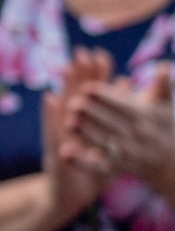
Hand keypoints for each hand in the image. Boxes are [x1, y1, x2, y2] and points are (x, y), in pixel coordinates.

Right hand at [41, 48, 114, 227]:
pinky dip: (50, 114)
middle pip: (75, 95)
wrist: (68, 196)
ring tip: (67, 67)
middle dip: (80, 74)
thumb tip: (125, 95)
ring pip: (63, 108)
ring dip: (64, 87)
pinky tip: (50, 98)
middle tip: (84, 52)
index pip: (91, 97)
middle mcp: (69, 126)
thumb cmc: (88, 170)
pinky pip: (53, 129)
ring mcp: (59, 137)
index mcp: (84, 125)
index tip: (101, 55)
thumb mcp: (106, 146)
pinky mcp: (54, 150)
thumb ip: (114, 123)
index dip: (96, 77)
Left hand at [70, 62, 174, 197]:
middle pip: (111, 122)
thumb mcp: (166, 105)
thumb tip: (165, 64)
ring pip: (103, 141)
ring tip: (68, 121)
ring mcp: (126, 151)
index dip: (104, 96)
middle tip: (72, 102)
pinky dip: (83, 160)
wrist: (169, 161)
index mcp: (144, 116)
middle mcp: (135, 134)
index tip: (86, 87)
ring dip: (85, 132)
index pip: (122, 104)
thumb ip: (164, 85)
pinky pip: (99, 164)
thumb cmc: (165, 126)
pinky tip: (66, 152)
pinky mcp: (117, 166)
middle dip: (91, 113)